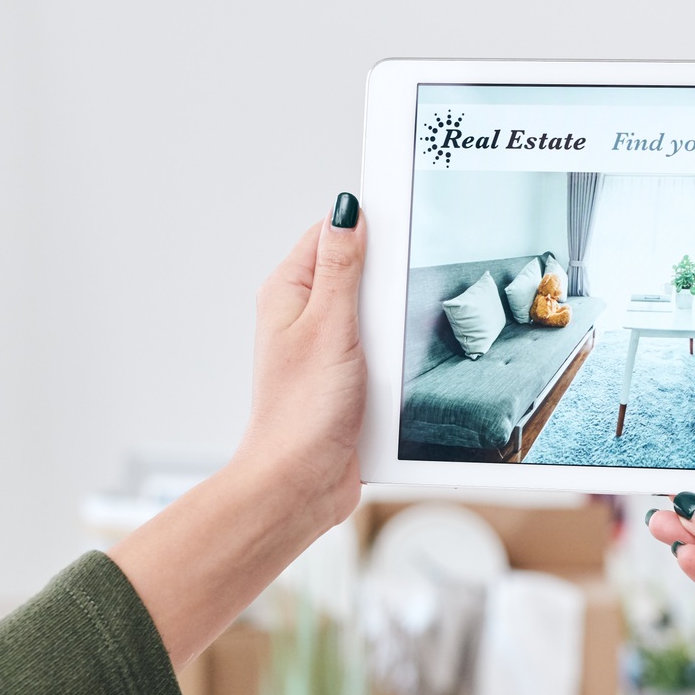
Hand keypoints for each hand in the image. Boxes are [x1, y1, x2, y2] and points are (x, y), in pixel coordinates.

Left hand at [111, 195, 369, 666]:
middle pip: (360, 271)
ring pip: (378, 313)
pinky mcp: (349, 378)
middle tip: (405, 293)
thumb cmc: (303, 412)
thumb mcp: (330, 324)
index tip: (403, 221)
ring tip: (400, 341)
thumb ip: (341, 265)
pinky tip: (405, 367)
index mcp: (288, 292)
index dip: (366, 226)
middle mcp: (304, 316)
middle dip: (389, 280)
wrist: (303, 484)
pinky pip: (384, 350)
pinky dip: (399, 354)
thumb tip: (347, 210)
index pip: (330, 234)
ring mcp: (328, 348)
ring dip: (397, 324)